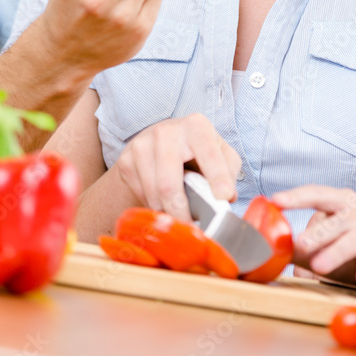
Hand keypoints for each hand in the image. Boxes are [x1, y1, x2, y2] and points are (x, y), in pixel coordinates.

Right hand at [116, 113, 241, 221]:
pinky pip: (141, 196)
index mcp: (196, 126)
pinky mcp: (126, 159)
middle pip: (169, 184)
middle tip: (192, 228)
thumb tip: (227, 197)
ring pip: (154, 195)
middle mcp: (166, 131)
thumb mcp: (220, 153)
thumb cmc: (196, 150)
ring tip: (179, 213)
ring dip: (168, 212)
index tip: (224, 197)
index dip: (217, 177)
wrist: (160, 142)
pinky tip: (163, 199)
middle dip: (181, 213)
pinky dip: (154, 206)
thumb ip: (229, 172)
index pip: (208, 154)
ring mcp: (142, 144)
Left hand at [272, 185, 355, 289]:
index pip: (320, 195)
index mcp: (344, 206)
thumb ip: (301, 248)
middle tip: (300, 244)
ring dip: (338, 250)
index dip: (298, 196)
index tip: (276, 200)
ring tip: (319, 266)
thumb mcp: (325, 251)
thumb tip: (271, 251)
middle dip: (319, 231)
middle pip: (341, 218)